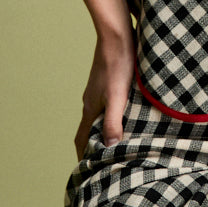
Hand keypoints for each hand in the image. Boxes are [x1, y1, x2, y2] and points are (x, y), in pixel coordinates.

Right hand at [74, 31, 135, 158]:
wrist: (117, 36)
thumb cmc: (119, 65)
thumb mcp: (118, 96)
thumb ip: (113, 121)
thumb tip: (108, 147)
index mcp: (90, 108)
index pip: (82, 138)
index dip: (84, 156)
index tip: (88, 171)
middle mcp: (90, 101)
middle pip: (89, 130)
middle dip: (94, 147)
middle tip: (105, 161)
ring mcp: (97, 91)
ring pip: (97, 116)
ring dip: (103, 131)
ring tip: (116, 142)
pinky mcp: (106, 82)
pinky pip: (105, 105)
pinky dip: (111, 116)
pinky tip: (125, 115)